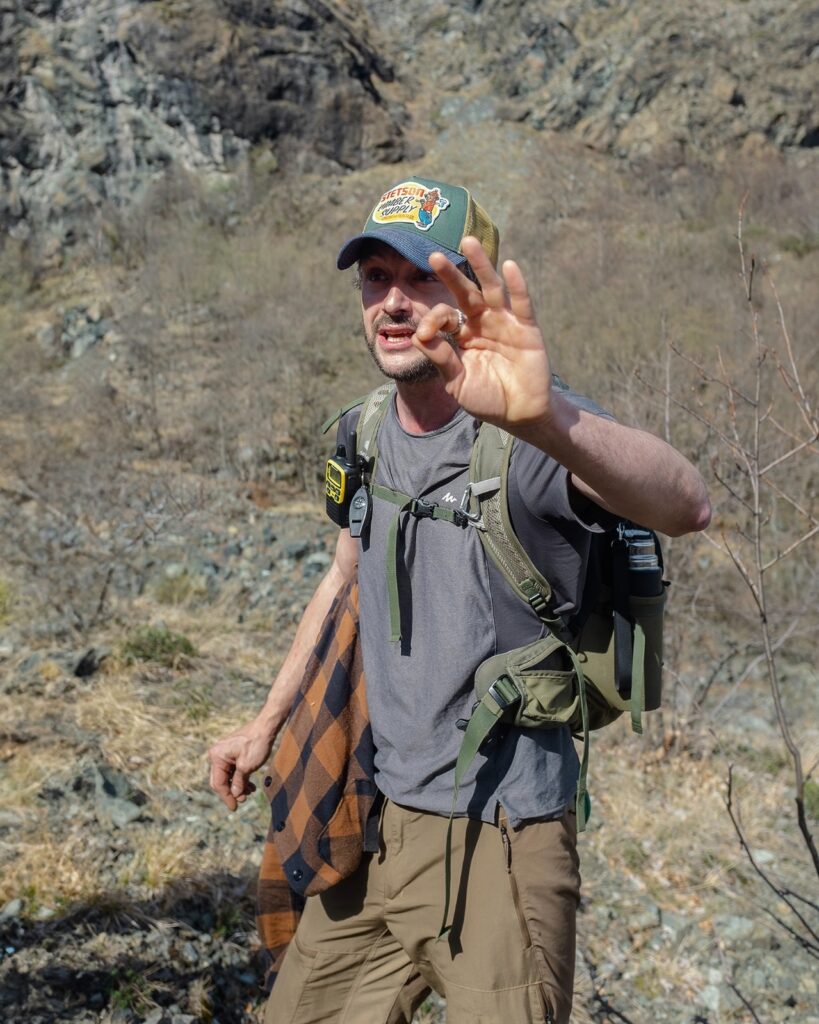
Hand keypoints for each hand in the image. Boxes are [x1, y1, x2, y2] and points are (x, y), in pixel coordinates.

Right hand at [207, 721, 275, 811]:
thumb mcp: (247, 767)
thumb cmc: (256, 744)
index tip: (234, 808)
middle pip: (221, 780)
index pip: (219, 783)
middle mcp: (218, 754)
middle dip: (232, 792)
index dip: (227, 797)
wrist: (266, 727)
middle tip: (243, 801)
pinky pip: (233, 770)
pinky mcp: (233, 753)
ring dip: (238, 786)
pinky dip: (240, 778)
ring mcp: (225, 753)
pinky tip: (250, 785)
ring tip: (250, 792)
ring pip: (228, 776)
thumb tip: (235, 796)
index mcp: (217, 757)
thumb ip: (239, 782)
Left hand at [414, 236, 552, 430]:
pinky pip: (521, 303)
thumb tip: (417, 335)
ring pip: (491, 289)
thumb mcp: (456, 382)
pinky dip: (517, 284)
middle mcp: (482, 324)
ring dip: (480, 266)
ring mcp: (505, 323)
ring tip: (468, 242)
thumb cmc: (486, 399)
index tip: (423, 335)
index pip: (445, 317)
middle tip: (432, 256)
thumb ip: (440, 358)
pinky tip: (508, 266)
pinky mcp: (527, 329)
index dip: (433, 320)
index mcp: (463, 336)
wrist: (519, 414)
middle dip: (450, 275)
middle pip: (465, 293)